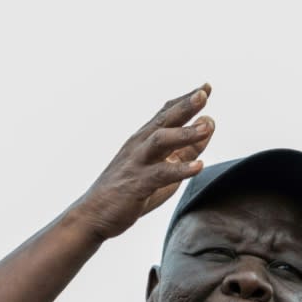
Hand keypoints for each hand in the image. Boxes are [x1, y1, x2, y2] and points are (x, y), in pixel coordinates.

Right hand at [78, 84, 214, 240]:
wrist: (93, 214)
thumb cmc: (128, 191)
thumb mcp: (162, 167)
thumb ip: (185, 150)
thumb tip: (208, 127)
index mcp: (143, 140)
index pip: (166, 113)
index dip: (185, 99)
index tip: (206, 87)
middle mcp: (139, 145)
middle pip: (164, 120)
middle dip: (184, 106)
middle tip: (203, 93)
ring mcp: (137, 163)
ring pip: (160, 140)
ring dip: (185, 133)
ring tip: (207, 128)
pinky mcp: (137, 184)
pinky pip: (161, 174)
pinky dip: (180, 169)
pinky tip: (198, 166)